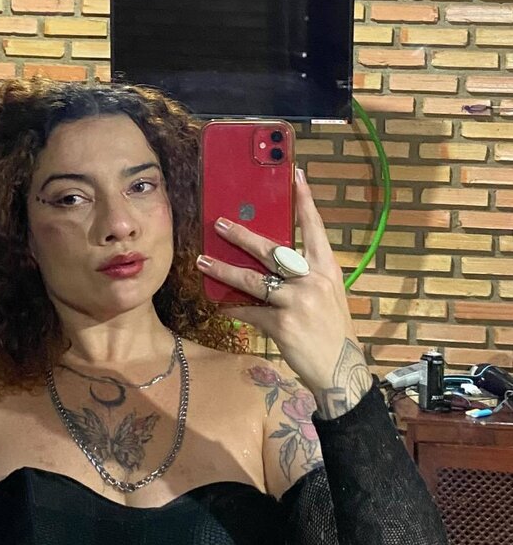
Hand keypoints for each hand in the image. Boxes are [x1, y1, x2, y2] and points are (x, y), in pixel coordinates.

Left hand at [195, 169, 371, 414]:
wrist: (340, 369)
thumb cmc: (331, 331)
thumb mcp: (327, 297)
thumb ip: (305, 277)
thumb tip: (272, 263)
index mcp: (327, 270)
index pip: (315, 229)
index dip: (305, 202)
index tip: (295, 176)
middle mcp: (313, 281)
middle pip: (272, 250)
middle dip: (243, 235)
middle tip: (221, 223)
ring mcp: (297, 301)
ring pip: (252, 280)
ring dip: (224, 270)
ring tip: (203, 262)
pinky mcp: (282, 323)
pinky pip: (250, 311)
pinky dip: (234, 308)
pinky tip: (221, 303)